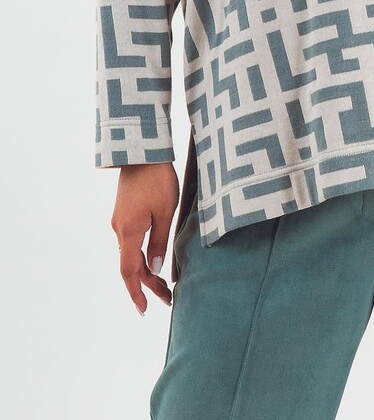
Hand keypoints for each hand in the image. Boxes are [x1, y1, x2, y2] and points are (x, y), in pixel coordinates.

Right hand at [111, 162, 178, 313]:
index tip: (144, 310)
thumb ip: (159, 242)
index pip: (129, 272)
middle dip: (147, 285)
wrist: (142, 151)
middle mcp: (119, 229)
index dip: (136, 292)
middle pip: (130, 266)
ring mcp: (119, 220)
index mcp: (129, 231)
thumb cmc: (158, 179)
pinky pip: (130, 242)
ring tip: (164, 284)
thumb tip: (154, 270)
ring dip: (145, 271)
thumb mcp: (166, 212)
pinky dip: (141, 256)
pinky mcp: (123, 212)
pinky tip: (152, 260)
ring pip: (130, 254)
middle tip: (167, 300)